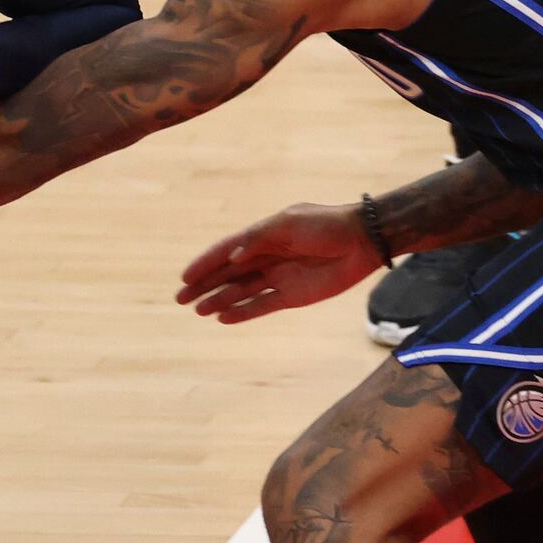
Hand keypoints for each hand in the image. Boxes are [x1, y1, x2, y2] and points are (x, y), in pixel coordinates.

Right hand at [176, 202, 385, 324]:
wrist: (361, 241)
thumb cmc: (325, 225)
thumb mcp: (288, 224)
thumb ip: (258, 239)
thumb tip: (233, 256)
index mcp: (263, 236)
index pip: (226, 251)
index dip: (205, 264)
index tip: (184, 278)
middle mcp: (267, 258)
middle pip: (228, 274)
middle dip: (205, 285)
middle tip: (181, 299)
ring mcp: (279, 278)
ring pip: (241, 292)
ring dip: (219, 300)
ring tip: (198, 311)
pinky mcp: (293, 296)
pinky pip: (262, 306)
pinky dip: (243, 312)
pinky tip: (224, 318)